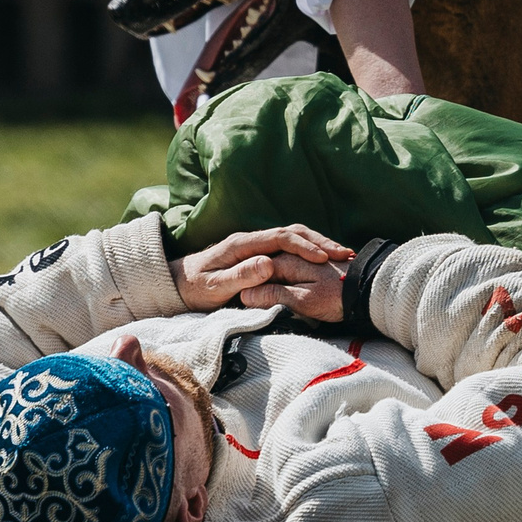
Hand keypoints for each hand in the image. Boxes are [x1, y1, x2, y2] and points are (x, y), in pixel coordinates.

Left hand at [173, 226, 352, 312]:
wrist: (179, 283)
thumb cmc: (195, 288)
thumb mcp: (215, 286)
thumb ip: (240, 276)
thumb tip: (268, 263)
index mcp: (242, 244)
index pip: (280, 237)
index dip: (303, 246)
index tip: (323, 259)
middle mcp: (251, 240)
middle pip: (292, 233)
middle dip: (319, 242)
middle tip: (343, 255)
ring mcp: (256, 245)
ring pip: (293, 238)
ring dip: (318, 244)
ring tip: (340, 256)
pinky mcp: (259, 253)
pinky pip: (290, 247)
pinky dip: (309, 251)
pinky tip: (324, 261)